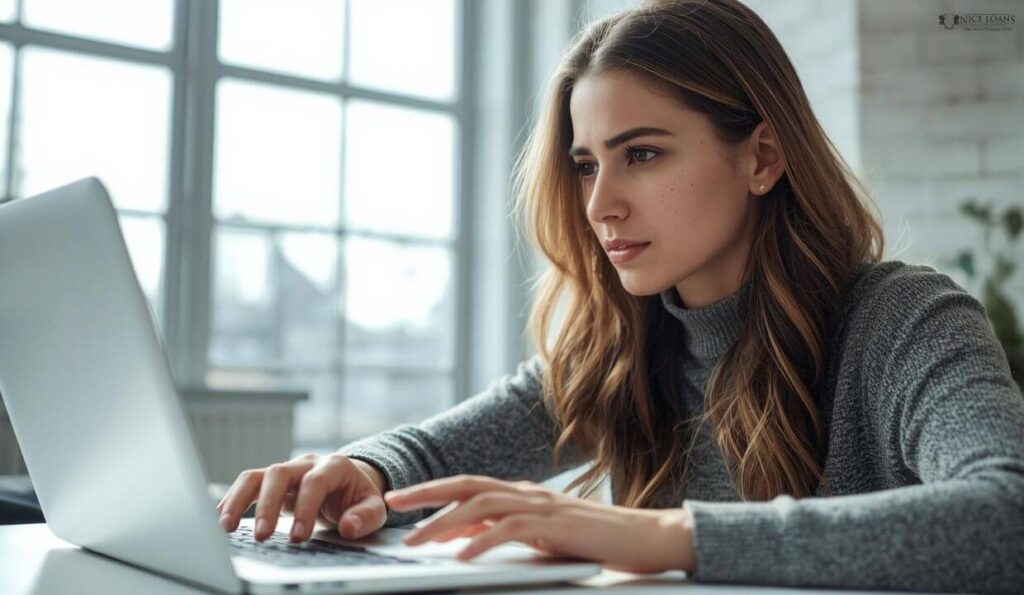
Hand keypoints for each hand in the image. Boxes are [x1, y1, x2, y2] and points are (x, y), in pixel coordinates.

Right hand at [216, 453, 387, 542]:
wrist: (350, 481)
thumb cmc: (359, 495)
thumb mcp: (373, 506)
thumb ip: (365, 517)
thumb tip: (348, 527)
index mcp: (334, 465)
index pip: (314, 482)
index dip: (305, 508)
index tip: (298, 537)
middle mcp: (306, 463)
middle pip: (279, 473)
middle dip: (267, 505)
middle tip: (262, 536)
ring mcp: (287, 470)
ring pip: (257, 475)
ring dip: (239, 499)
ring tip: (226, 527)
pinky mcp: (272, 481)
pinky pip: (248, 484)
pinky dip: (233, 499)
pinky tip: (221, 517)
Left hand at [384, 474, 695, 573]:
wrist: (644, 537)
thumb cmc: (592, 541)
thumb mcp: (538, 537)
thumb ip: (501, 533)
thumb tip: (460, 540)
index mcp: (522, 493)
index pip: (468, 485)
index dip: (432, 490)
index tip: (400, 499)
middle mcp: (527, 492)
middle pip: (466, 485)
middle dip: (426, 493)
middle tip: (392, 503)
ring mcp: (542, 506)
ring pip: (482, 506)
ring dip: (444, 522)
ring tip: (418, 540)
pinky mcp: (556, 525)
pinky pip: (511, 530)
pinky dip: (482, 543)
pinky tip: (462, 558)